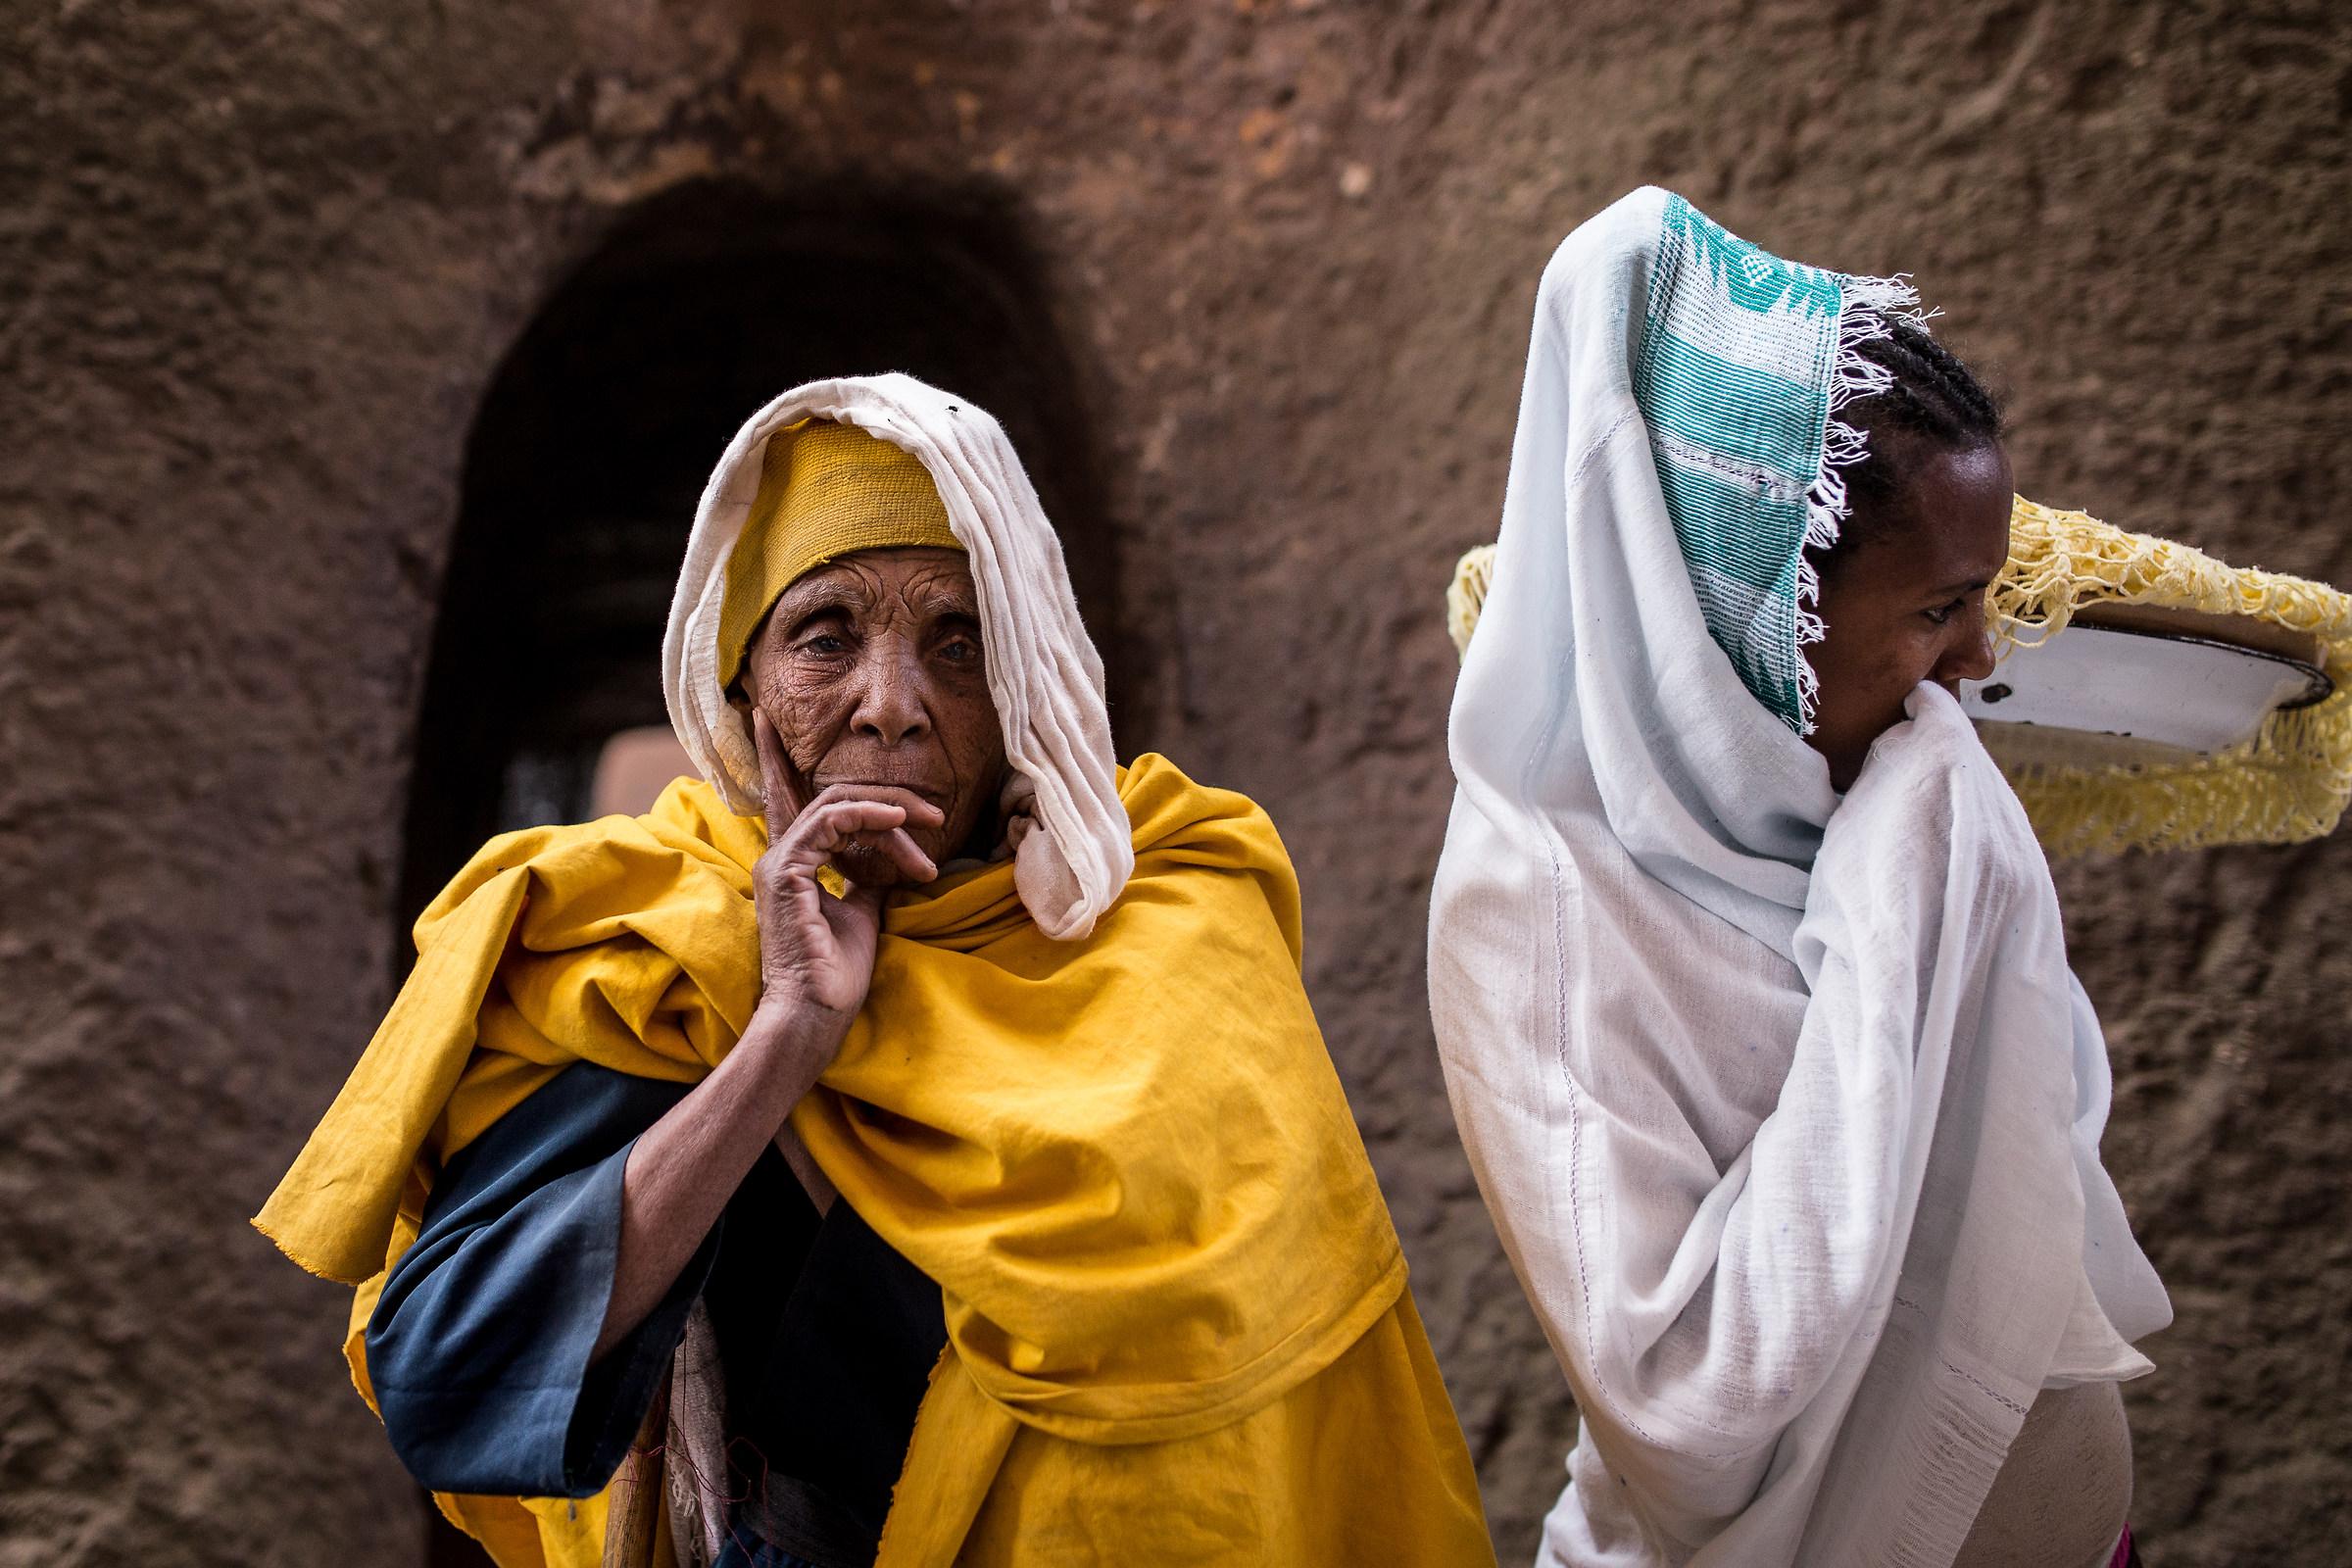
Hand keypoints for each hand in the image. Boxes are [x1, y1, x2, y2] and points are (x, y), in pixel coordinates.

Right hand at [750, 708, 943, 1019]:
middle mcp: (780, 857)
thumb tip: (890, 860)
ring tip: (929, 824)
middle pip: (833, 799)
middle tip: (934, 814)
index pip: (787, 798)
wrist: (817, 1015)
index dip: (777, 758)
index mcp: (793, 864)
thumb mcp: (863, 914)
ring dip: (891, 810)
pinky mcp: (786, 872)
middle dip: (888, 799)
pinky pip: (830, 823)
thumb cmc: (837, 975)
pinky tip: (900, 823)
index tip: (763, 716)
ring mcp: (779, 863)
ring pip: (836, 805)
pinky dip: (870, 817)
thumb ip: (868, 878)